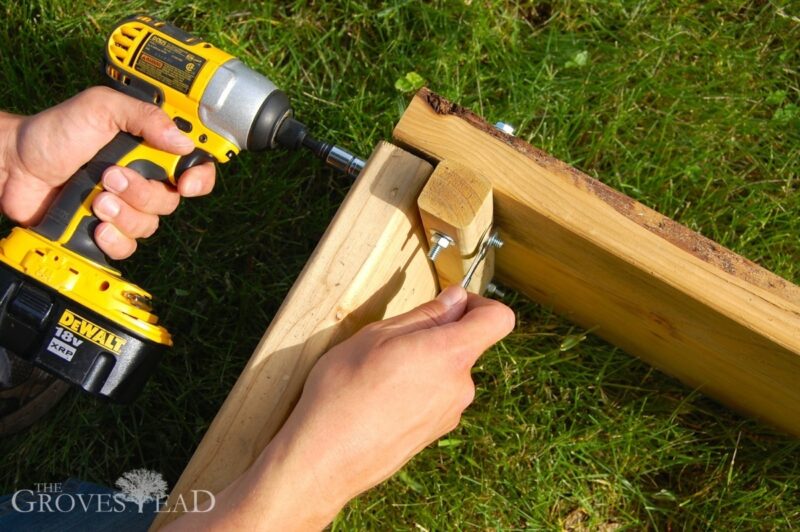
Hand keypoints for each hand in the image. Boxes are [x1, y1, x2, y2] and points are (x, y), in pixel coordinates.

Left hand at [0, 86, 215, 258]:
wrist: (14, 167)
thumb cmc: (53, 133)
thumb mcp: (100, 108)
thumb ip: (144, 116)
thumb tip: (183, 141)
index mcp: (149, 149)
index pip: (195, 167)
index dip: (200, 178)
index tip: (186, 184)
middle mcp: (142, 179)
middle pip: (171, 200)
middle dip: (142, 192)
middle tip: (111, 176)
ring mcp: (125, 207)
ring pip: (150, 225)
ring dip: (124, 214)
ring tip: (95, 198)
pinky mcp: (106, 231)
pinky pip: (129, 247)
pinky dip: (114, 239)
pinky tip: (95, 225)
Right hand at [178, 286, 514, 530]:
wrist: (326, 458)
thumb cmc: (345, 390)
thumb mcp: (378, 335)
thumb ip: (425, 315)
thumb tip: (456, 299)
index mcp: (451, 354)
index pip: (499, 319)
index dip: (480, 303)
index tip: (451, 303)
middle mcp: (460, 386)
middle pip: (466, 346)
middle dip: (436, 335)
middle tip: (391, 341)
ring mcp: (449, 414)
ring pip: (446, 372)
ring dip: (422, 364)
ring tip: (377, 373)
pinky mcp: (434, 433)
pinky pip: (434, 398)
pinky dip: (415, 390)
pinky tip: (378, 398)